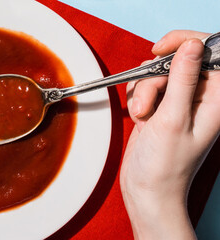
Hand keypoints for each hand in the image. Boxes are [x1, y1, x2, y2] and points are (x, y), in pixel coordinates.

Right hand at [123, 30, 219, 238]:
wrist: (147, 191)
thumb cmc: (166, 166)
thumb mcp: (173, 118)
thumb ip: (183, 79)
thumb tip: (192, 47)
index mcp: (216, 99)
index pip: (211, 53)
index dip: (187, 44)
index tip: (163, 50)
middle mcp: (201, 98)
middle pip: (178, 61)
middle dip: (155, 76)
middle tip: (151, 98)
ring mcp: (180, 102)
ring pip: (157, 73)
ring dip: (143, 90)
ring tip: (144, 114)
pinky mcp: (162, 107)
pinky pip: (146, 86)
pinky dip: (137, 97)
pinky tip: (140, 117)